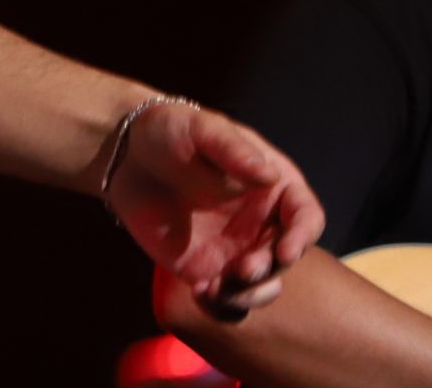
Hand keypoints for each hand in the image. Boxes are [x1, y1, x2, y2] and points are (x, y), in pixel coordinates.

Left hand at [107, 101, 325, 320]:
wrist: (126, 155)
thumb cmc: (170, 131)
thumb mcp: (200, 128)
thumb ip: (232, 149)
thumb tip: (268, 175)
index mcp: (274, 187)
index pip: (306, 217)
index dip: (303, 236)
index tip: (286, 250)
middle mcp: (262, 223)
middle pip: (284, 257)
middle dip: (270, 268)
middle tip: (243, 269)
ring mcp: (236, 248)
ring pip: (261, 284)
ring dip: (250, 293)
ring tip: (219, 287)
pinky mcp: (206, 268)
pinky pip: (224, 297)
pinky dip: (220, 304)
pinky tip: (200, 292)